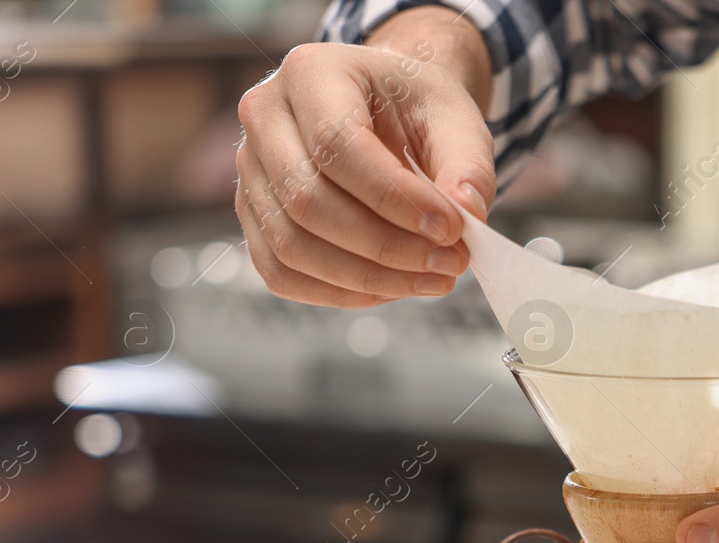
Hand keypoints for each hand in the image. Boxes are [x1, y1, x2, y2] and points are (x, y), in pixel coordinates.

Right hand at [235, 11, 496, 306]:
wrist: (385, 109)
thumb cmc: (415, 108)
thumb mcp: (455, 118)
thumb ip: (467, 164)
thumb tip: (467, 213)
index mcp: (311, 72)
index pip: (337, 145)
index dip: (394, 198)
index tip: (451, 229)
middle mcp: (264, 117)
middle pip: (307, 201)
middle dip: (386, 246)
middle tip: (451, 262)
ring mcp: (250, 170)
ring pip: (292, 246)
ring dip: (368, 278)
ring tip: (433, 278)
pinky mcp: (255, 217)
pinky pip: (282, 273)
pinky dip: (340, 293)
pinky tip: (393, 288)